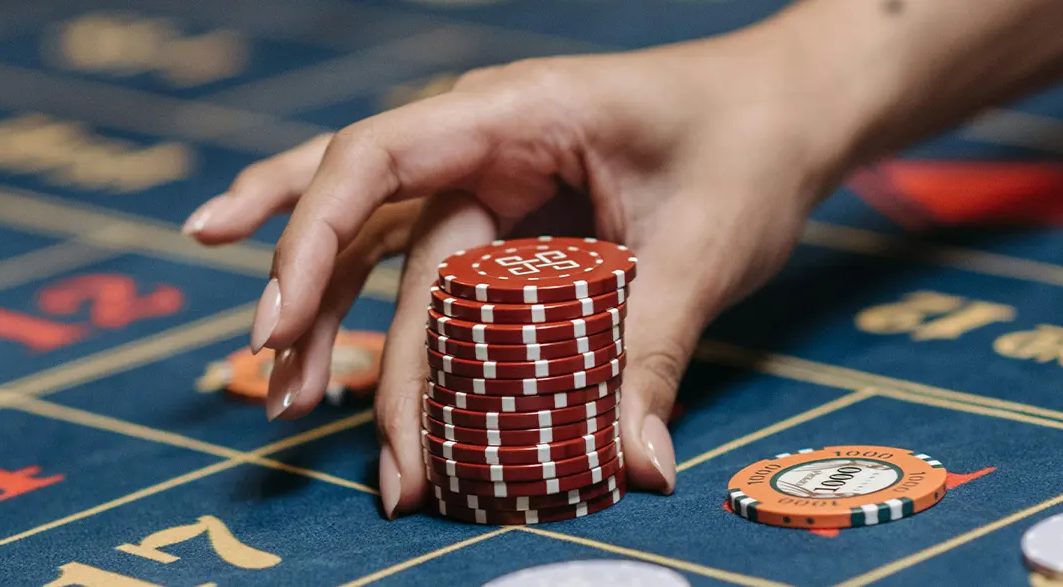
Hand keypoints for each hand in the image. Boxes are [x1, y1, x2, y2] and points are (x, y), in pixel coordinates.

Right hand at [184, 28, 852, 518]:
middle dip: (321, 315)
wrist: (784, 112)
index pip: (381, 157)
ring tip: (286, 403)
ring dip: (328, 321)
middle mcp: (480, 138)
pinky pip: (419, 265)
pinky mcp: (500, 217)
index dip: (314, 233)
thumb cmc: (745, 148)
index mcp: (518, 112)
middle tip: (286, 403)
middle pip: (374, 227)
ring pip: (379, 248)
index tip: (278, 315)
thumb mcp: (705, 246)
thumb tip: (636, 463)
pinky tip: (312, 352)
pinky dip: (373, 312)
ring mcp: (484, 176)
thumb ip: (655, 351)